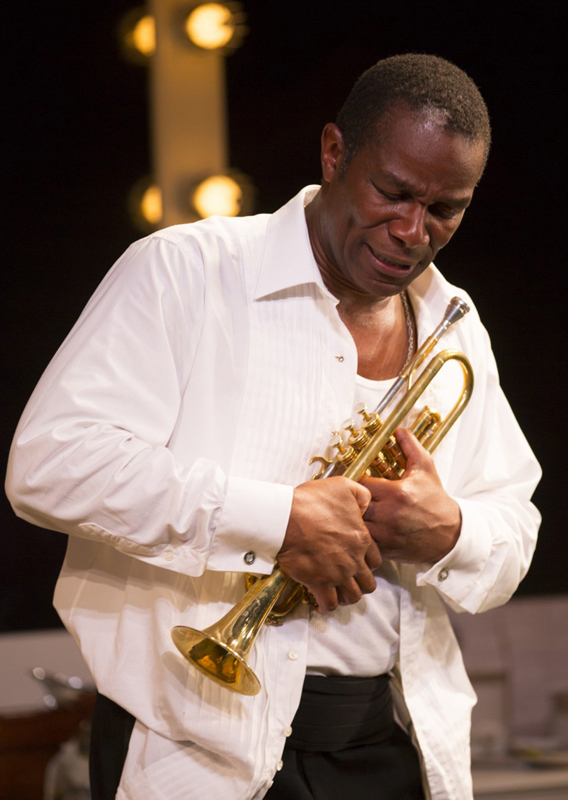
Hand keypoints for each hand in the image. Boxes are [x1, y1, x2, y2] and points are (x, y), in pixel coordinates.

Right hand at [277, 477, 381, 612]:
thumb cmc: (312, 500)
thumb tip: (367, 505)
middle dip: (361, 583)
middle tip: (349, 579)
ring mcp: (337, 574)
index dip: (369, 563)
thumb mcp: (344, 486)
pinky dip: (326, 606)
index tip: (358, 561)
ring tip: (337, 592)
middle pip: (368, 584)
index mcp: (362, 539)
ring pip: (353, 597)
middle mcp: (353, 560)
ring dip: (346, 596)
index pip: (377, 561)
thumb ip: (362, 495)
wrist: (286, 517)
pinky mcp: (319, 583)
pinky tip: (320, 602)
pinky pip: (329, 604)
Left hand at [361, 428, 461, 562]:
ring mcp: (386, 534)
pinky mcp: (386, 549)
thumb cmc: (435, 500)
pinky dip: (362, 535)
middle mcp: (389, 514)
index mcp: (396, 493)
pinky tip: (368, 527)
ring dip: (355, 518)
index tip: (363, 482)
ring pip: (356, 524)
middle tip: (358, 497)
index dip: (359, 482)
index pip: (361, 483)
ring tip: (359, 512)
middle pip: (355, 504)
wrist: (450, 533)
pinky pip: (363, 541)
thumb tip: (399, 430)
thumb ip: (411, 447)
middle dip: (355, 500)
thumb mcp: (426, 469)